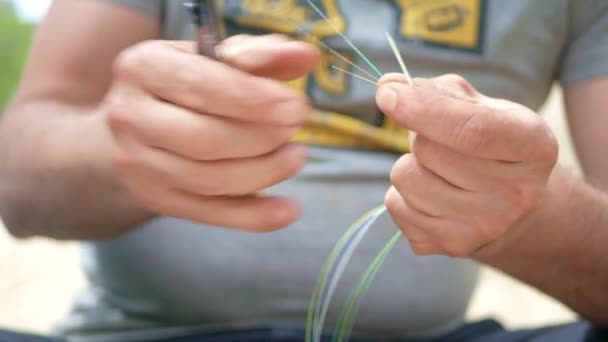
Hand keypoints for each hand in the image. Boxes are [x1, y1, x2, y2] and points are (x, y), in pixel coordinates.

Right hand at [103, 35, 318, 231]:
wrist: (141, 120)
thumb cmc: (189, 81)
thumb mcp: (218, 58)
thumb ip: (261, 55)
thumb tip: (305, 55)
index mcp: (143, 67)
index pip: (201, 87)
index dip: (253, 100)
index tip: (296, 107)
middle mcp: (129, 116)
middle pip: (204, 139)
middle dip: (261, 138)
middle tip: (296, 130)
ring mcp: (137, 164)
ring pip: (209, 180)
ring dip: (264, 172)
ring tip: (296, 157)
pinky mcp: (155, 198)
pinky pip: (209, 214)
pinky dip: (253, 216)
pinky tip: (288, 210)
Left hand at [376, 74, 558, 256]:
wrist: (510, 205)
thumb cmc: (489, 143)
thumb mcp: (480, 106)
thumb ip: (435, 91)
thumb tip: (387, 87)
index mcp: (534, 146)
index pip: (472, 130)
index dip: (423, 109)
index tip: (386, 95)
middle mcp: (516, 194)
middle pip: (428, 150)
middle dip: (421, 137)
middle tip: (443, 144)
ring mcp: (484, 227)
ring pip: (404, 179)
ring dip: (410, 166)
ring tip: (438, 171)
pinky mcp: (451, 245)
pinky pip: (395, 206)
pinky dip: (403, 195)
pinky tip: (433, 195)